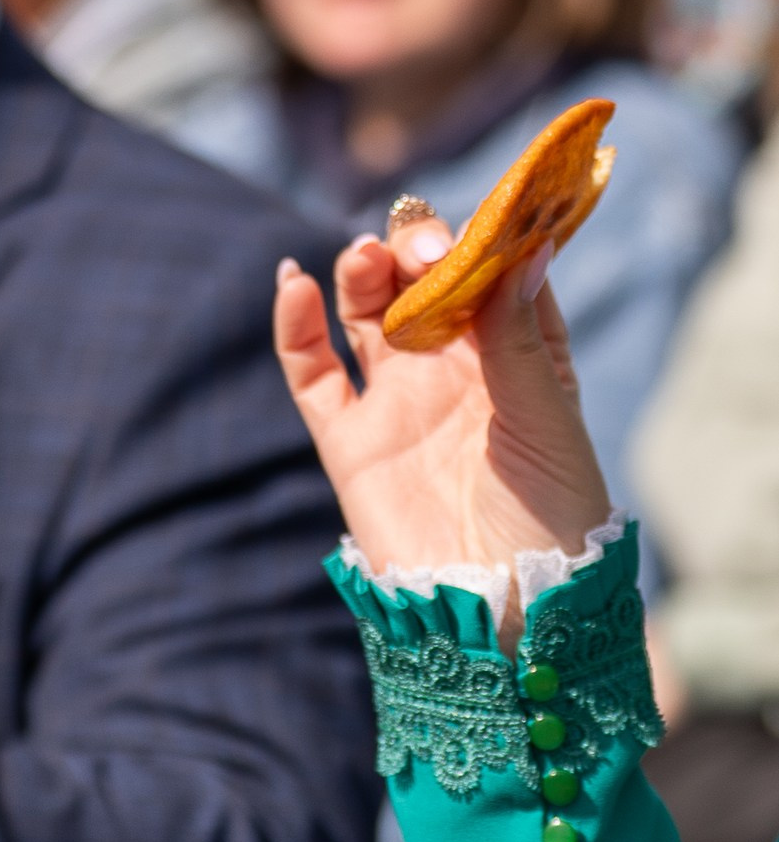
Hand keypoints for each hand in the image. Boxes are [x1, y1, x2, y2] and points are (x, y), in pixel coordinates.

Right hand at [274, 222, 609, 642]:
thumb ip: (519, 339)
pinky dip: (294, 325)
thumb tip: (522, 248)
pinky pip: (311, 370)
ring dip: (361, 271)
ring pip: (364, 310)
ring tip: (364, 257)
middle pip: (420, 281)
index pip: (490, 272)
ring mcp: (396, 399)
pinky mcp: (349, 439)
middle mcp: (454, 367)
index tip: (472, 230)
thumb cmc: (550, 519)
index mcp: (517, 354)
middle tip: (414, 248)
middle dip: (414, 249)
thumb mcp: (546, 421)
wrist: (505, 612)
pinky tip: (291, 284)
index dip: (477, 241)